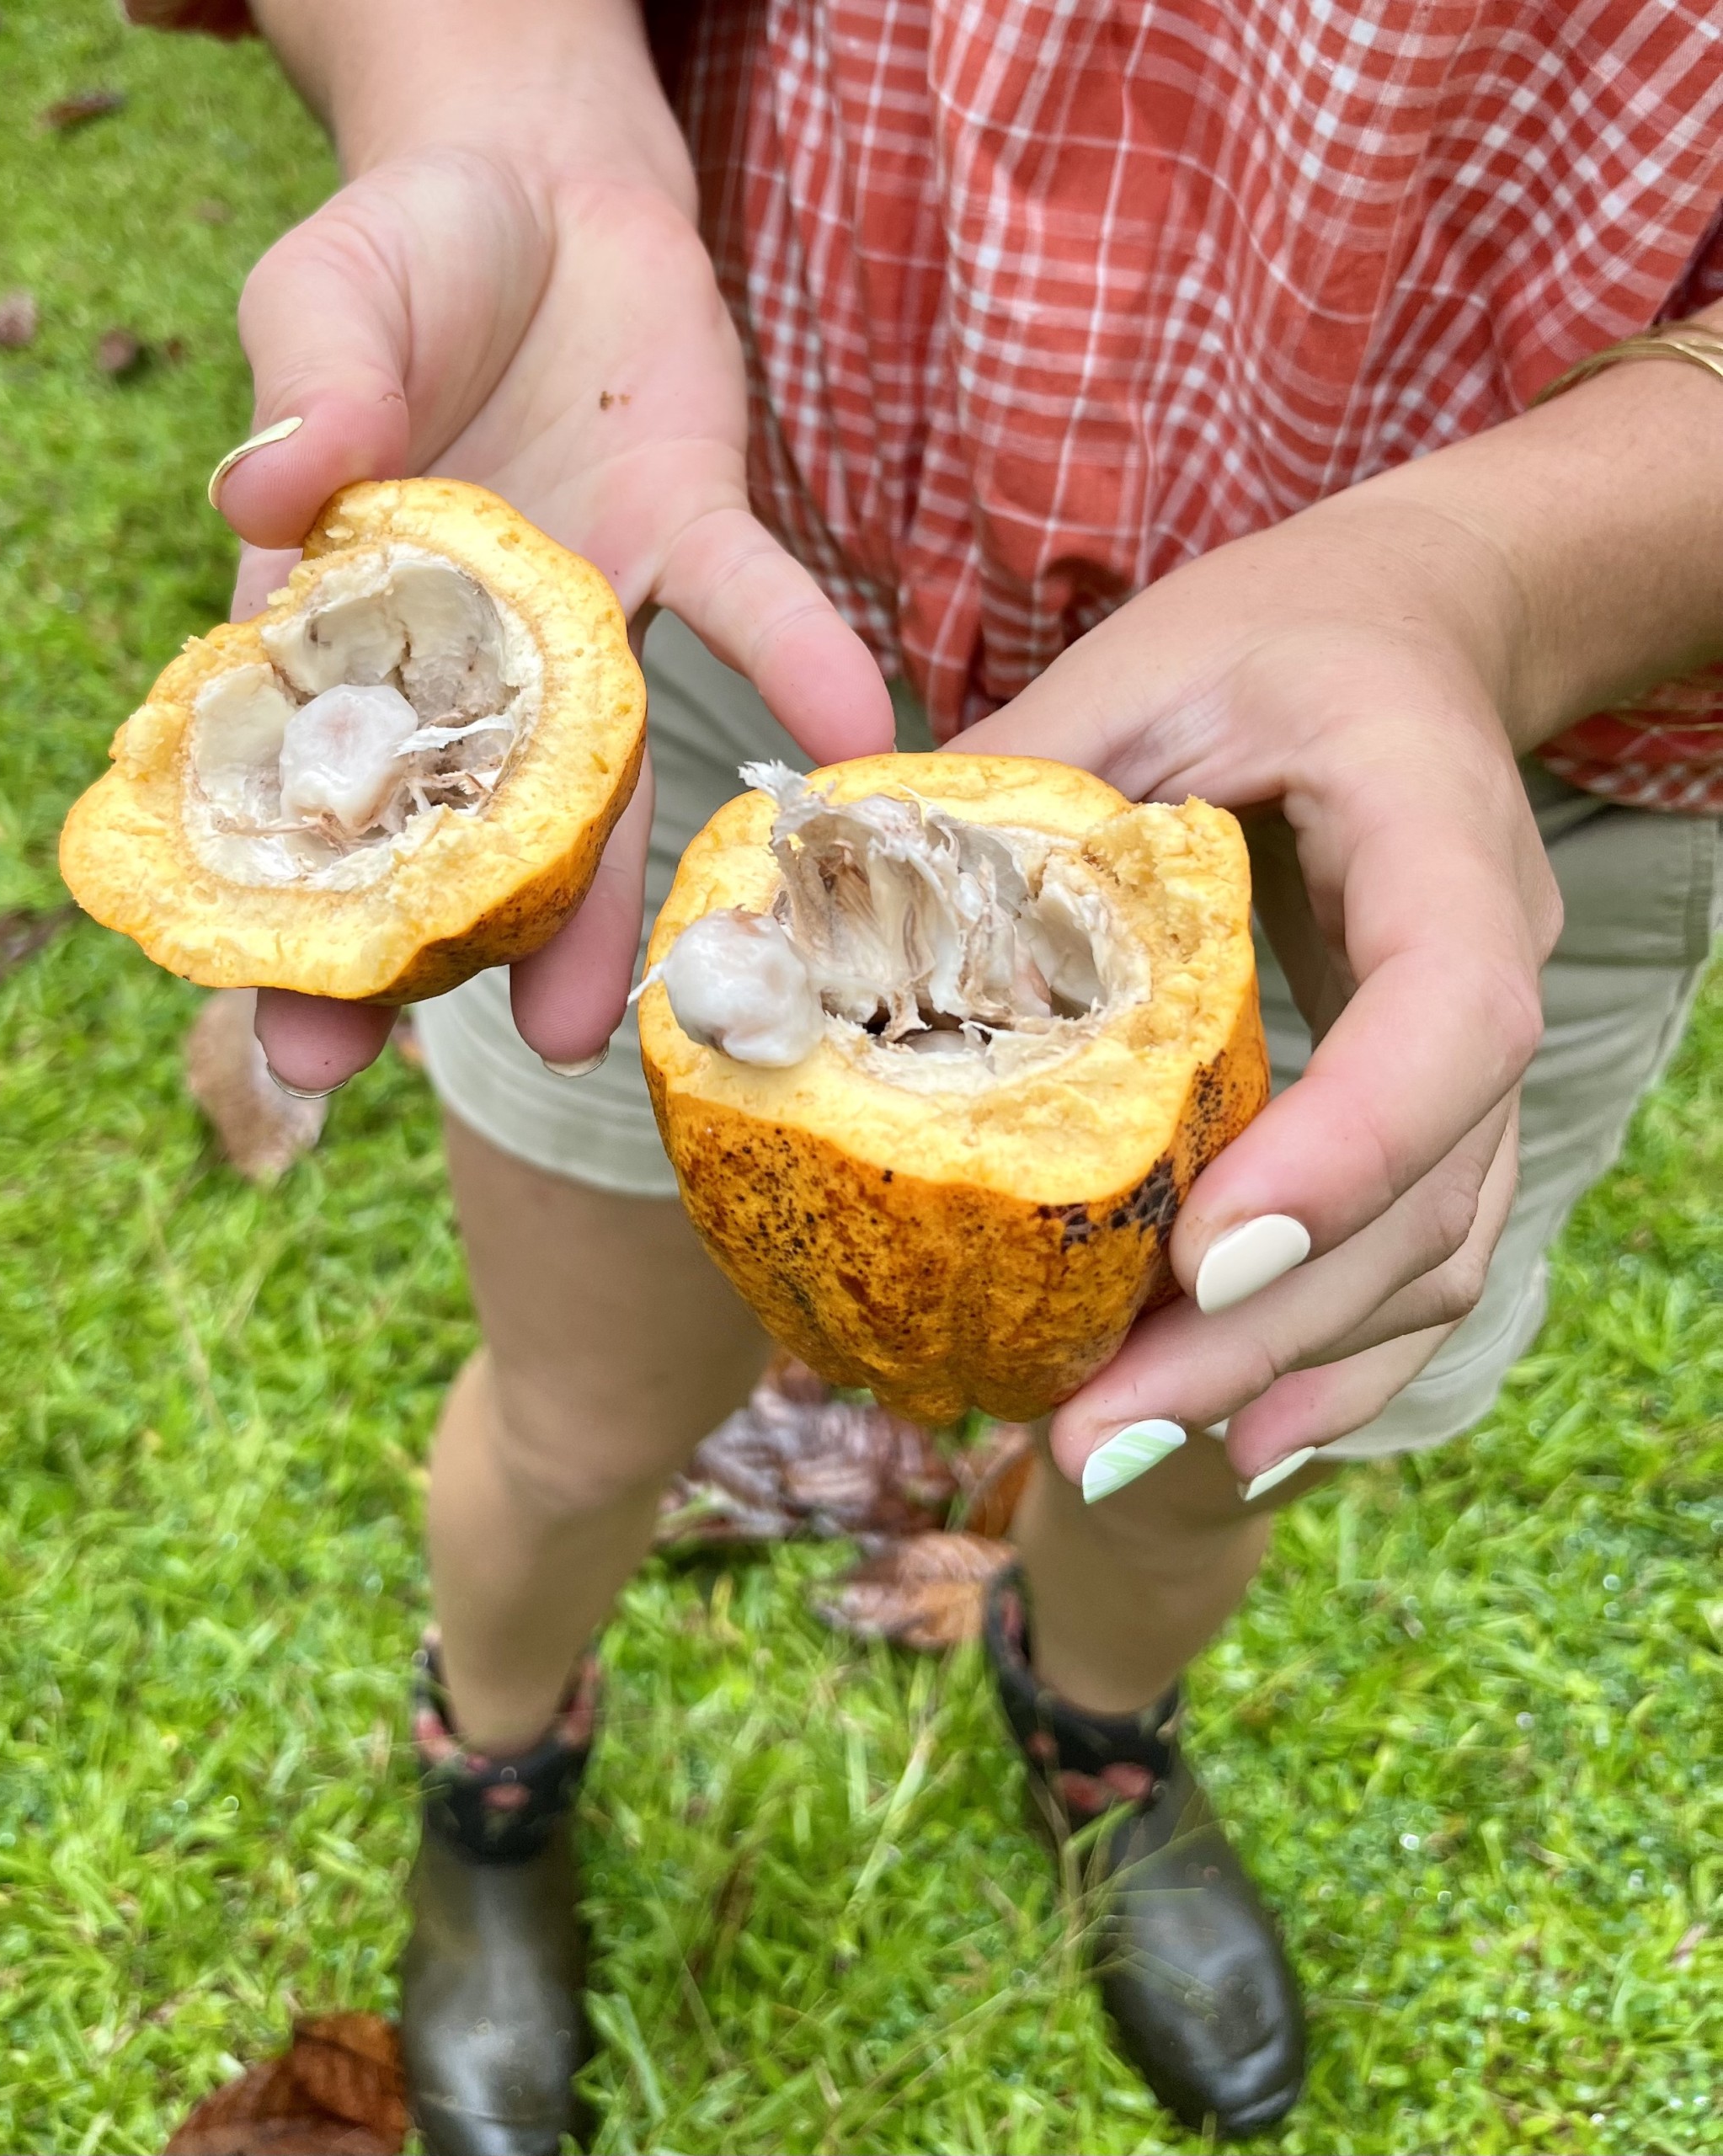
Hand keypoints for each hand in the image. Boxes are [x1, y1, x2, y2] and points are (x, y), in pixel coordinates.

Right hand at [219, 123, 890, 1089]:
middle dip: (433, 943)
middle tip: (415, 1064)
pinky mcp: (694, 541)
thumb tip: (265, 492)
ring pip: (599, 777)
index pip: (305, 776)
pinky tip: (851, 742)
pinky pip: (755, 612)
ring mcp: (590, 615)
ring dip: (600, 896)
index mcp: (343, 611)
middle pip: (452, 821)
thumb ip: (307, 390)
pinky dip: (802, 666)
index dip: (294, 906)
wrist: (544, 183)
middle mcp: (472, 652)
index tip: (289, 1028)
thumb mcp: (325, 296)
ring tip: (594, 1026)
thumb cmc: (401, 249)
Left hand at [960, 491, 1561, 1487]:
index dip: (1340, 1153)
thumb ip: (1004, 784)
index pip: (1444, 1019)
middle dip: (1264, 1335)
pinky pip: (1413, 1262)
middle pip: (1431, 1197)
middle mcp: (1487, 967)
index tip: (1201, 1253)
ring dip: (1283, 1377)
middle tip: (1092, 1428)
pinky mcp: (1426, 1109)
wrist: (1403, 637)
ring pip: (1431, 1259)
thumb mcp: (1133, 673)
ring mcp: (1472, 1057)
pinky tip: (1215, 1432)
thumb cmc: (1264, 642)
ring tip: (1111, 1451)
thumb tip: (811, 910)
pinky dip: (1323, 1361)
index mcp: (1438, 842)